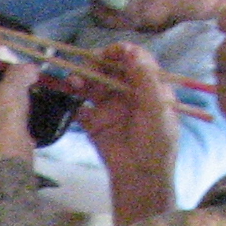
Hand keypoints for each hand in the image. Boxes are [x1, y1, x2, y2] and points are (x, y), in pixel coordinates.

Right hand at [76, 39, 177, 220]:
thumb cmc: (157, 140)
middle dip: (96, 65)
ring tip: (72, 81)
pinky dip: (72, 101)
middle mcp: (128, 92)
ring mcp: (109, 107)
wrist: (140, 174)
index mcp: (148, 85)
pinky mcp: (93, 123)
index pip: (134, 60)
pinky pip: (80, 108)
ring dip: (81, 80)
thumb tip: (129, 50)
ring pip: (93, 86)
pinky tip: (68, 97)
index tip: (106, 52)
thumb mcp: (157, 106)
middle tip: (83, 66)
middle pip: (110, 70)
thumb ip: (144, 77)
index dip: (121, 52)